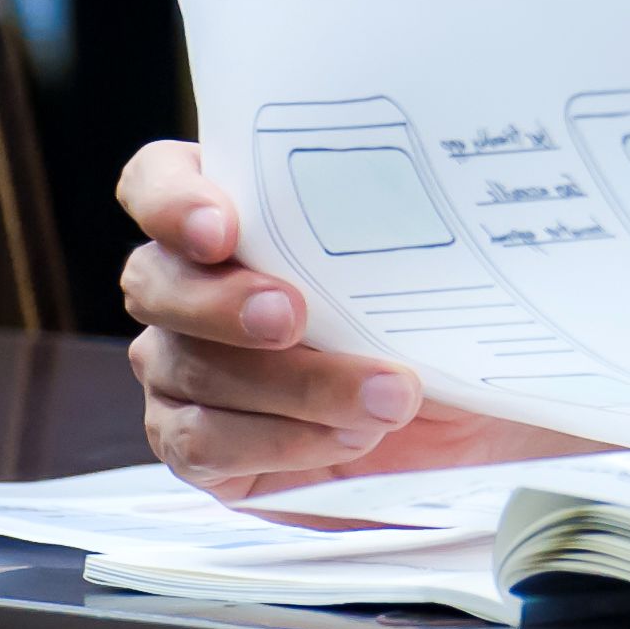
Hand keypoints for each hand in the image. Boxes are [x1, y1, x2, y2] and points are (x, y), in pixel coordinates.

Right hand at [117, 142, 586, 503]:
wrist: (475, 417)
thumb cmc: (443, 313)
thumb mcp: (436, 259)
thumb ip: (393, 225)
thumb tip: (425, 200)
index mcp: (231, 212)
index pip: (158, 182)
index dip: (172, 200)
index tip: (223, 228)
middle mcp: (186, 287)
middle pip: (154, 282)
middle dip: (222, 301)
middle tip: (290, 316)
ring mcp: (181, 369)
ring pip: (193, 370)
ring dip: (294, 385)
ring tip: (387, 397)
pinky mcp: (197, 445)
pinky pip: (206, 445)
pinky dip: (283, 441)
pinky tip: (349, 437)